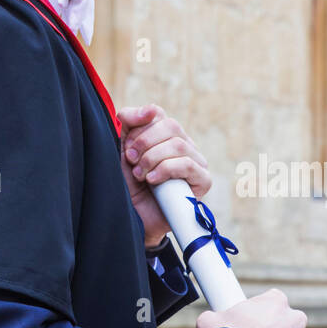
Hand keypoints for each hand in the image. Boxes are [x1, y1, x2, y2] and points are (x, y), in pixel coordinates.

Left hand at [117, 103, 211, 248]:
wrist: (136, 217)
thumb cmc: (131, 184)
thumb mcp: (123, 150)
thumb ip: (129, 124)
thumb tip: (149, 109)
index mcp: (166, 134)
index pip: (157, 113)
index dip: (139, 125)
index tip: (126, 145)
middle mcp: (184, 144)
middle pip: (170, 125)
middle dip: (144, 143)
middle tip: (131, 161)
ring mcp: (196, 162)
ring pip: (178, 145)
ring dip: (152, 159)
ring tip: (140, 175)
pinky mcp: (203, 180)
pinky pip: (188, 165)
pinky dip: (165, 170)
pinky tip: (152, 181)